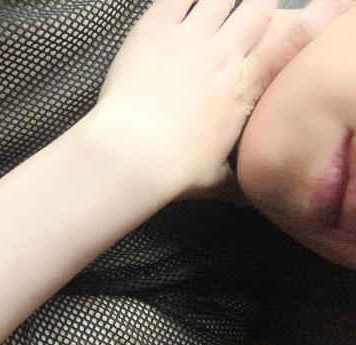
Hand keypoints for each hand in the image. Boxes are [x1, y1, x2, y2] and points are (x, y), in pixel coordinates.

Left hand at [86, 0, 351, 207]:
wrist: (133, 154)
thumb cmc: (175, 170)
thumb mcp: (213, 180)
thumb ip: (231, 183)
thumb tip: (244, 202)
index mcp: (244, 88)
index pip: (292, 43)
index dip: (319, 16)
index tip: (336, 1)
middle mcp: (223, 55)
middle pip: (257, 8)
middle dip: (260, 5)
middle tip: (254, 9)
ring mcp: (189, 38)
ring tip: (220, 5)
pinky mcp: (154, 30)